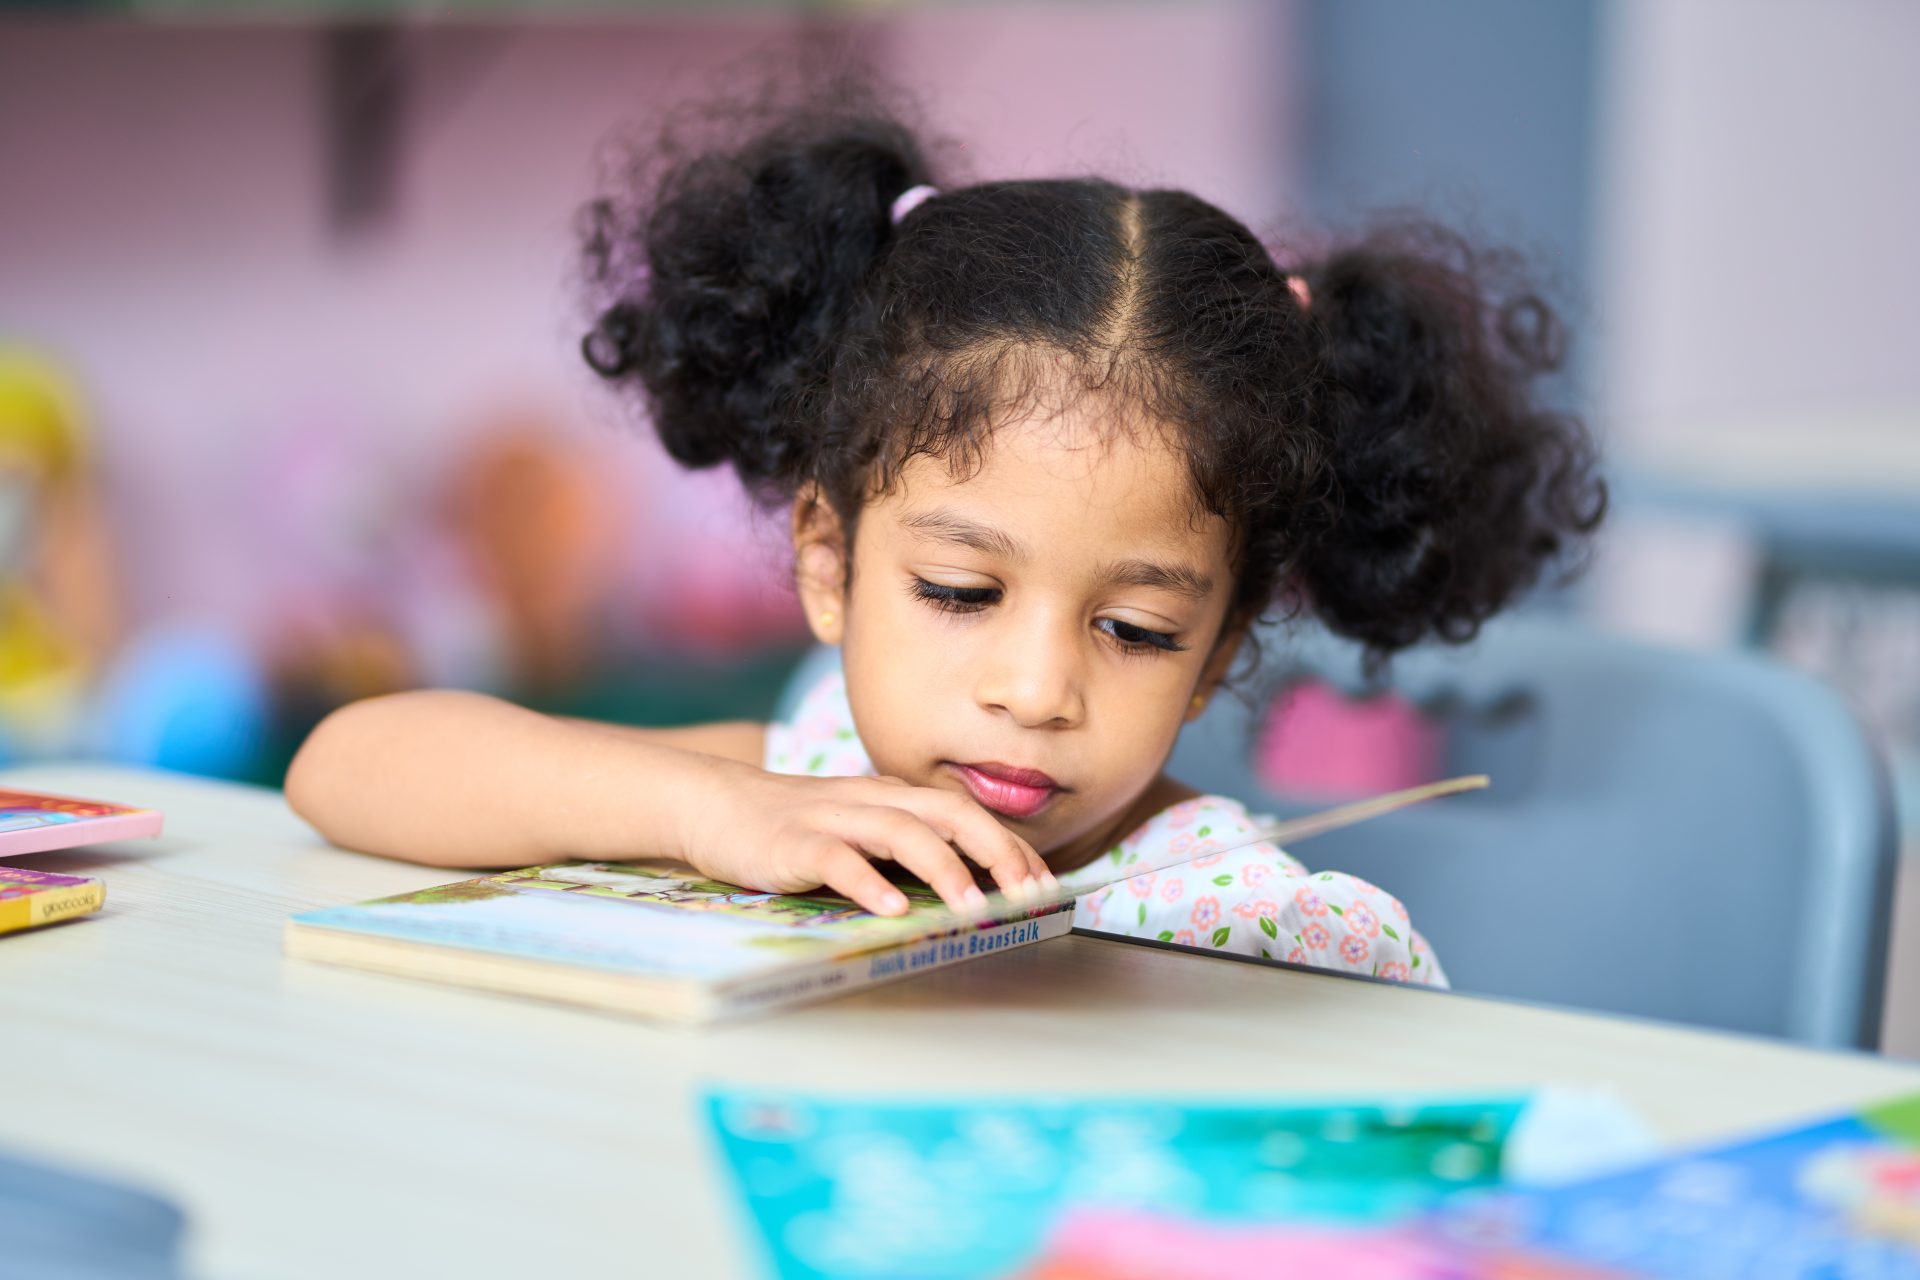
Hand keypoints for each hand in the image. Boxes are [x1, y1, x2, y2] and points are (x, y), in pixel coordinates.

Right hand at [679, 762, 1056, 915]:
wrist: (713, 804)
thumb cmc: (794, 827)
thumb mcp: (858, 832)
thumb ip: (904, 851)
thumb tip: (968, 888)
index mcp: (893, 799)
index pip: (967, 814)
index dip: (1010, 846)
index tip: (1044, 883)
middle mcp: (872, 801)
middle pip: (949, 813)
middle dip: (997, 851)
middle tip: (1028, 894)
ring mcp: (833, 819)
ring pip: (902, 833)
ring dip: (944, 870)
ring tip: (973, 909)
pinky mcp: (793, 843)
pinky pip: (838, 860)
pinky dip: (869, 883)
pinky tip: (892, 909)